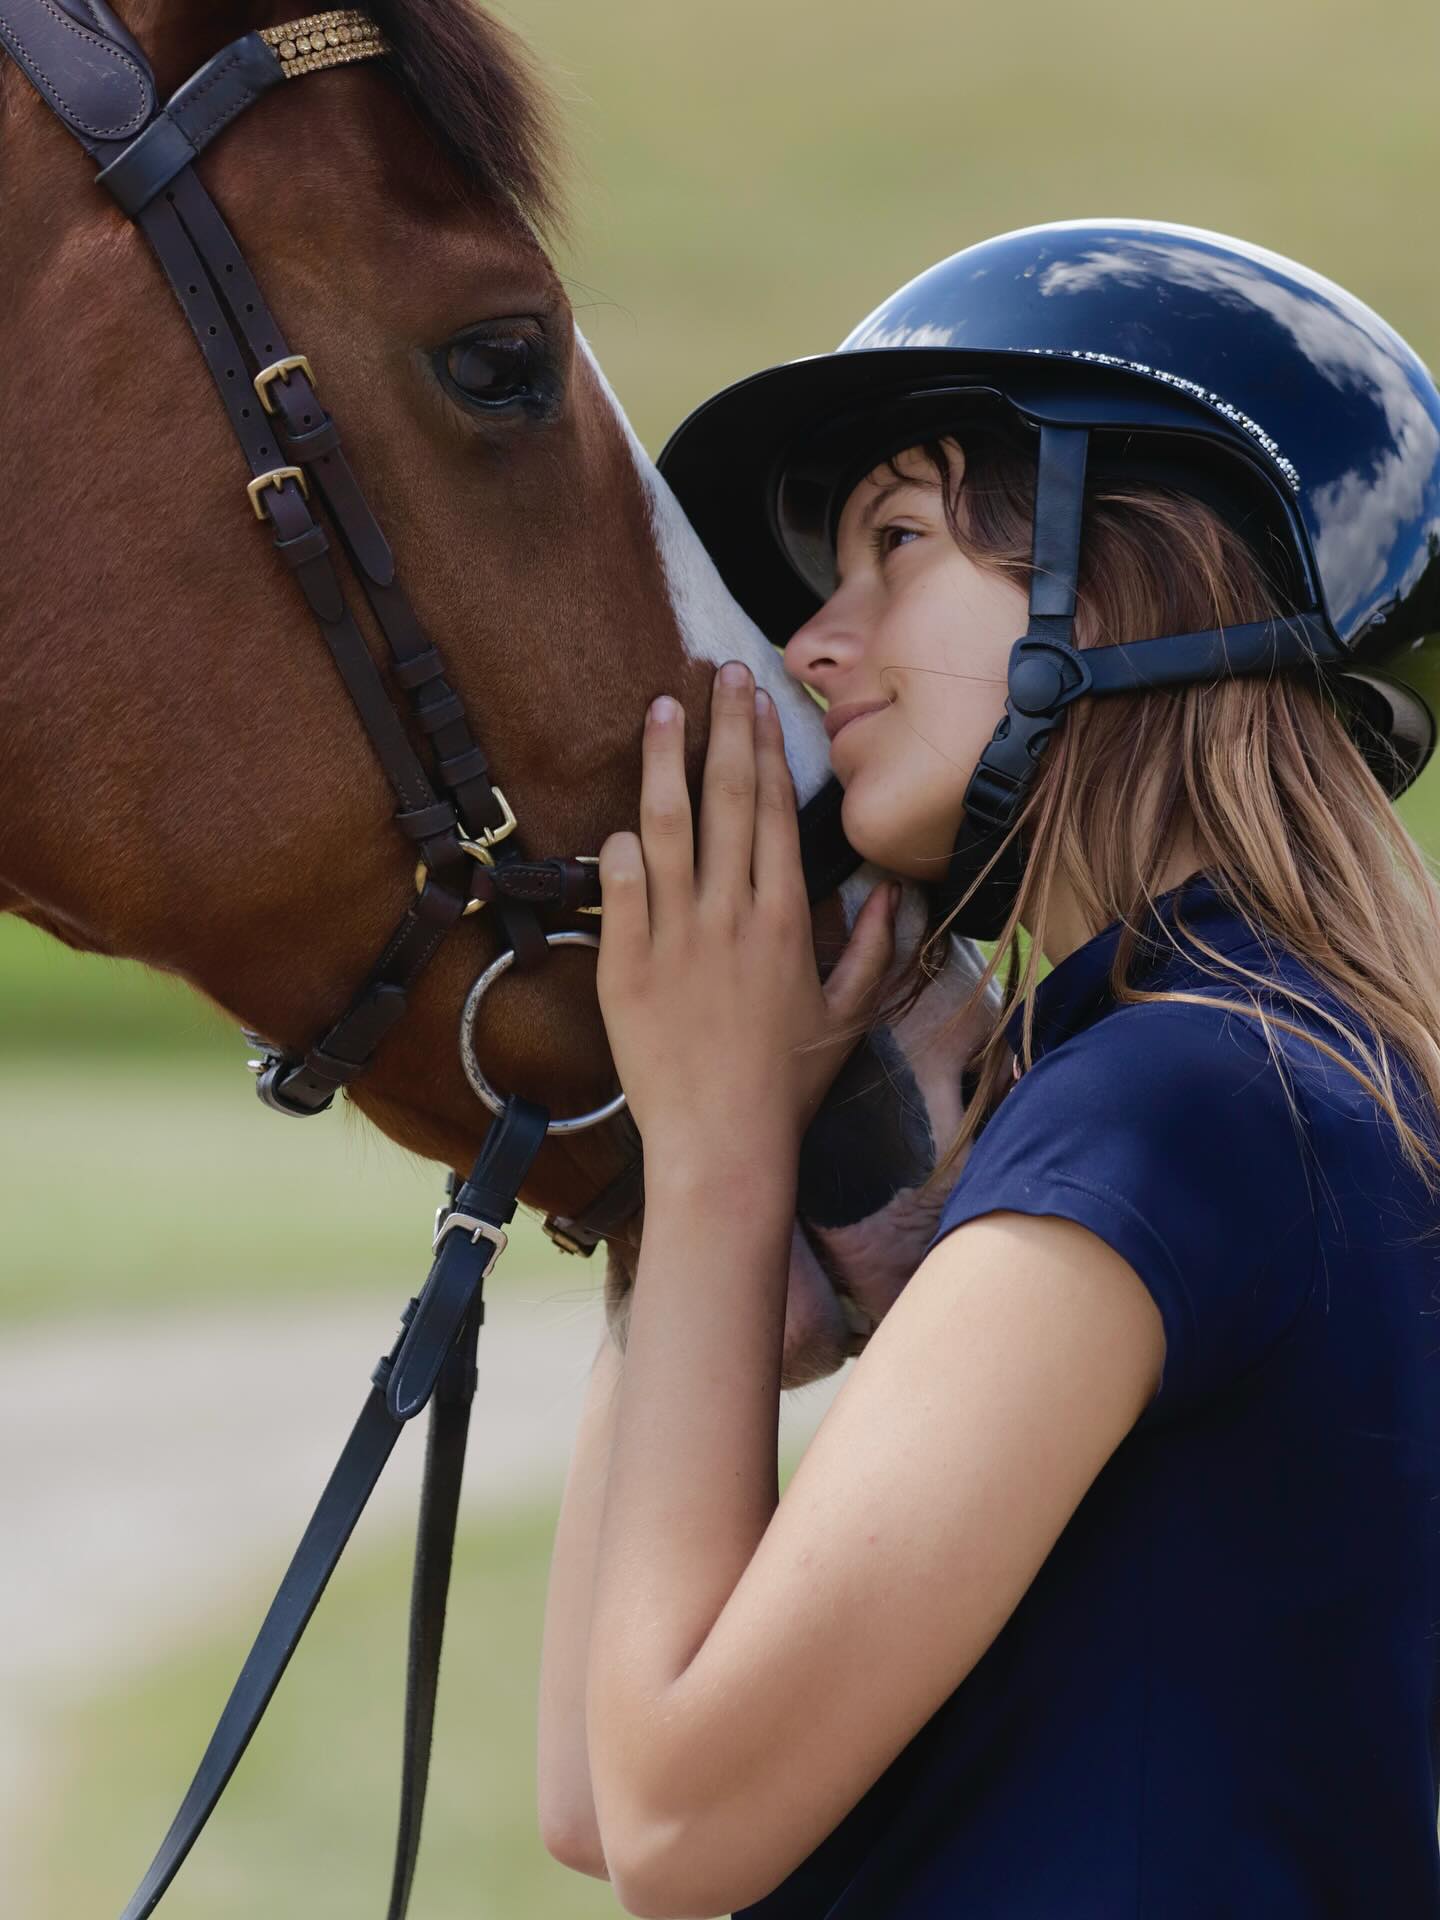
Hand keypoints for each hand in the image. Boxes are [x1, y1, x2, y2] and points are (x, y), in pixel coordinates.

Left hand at [595, 659, 900, 1159]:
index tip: (759, 702)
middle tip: (721, 672)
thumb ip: (871, 949)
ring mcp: (675, 938)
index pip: (776, 813)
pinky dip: (620, 851)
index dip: (767, 750)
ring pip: (668, 828)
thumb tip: (891, 893)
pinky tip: (622, 818)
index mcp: (785, 920)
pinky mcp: (625, 967)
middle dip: (726, 729)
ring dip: (665, 761)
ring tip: (662, 707)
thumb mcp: (846, 1017)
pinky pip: (620, 891)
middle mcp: (732, 915)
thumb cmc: (786, 1085)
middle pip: (729, 800)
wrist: (722, 1144)